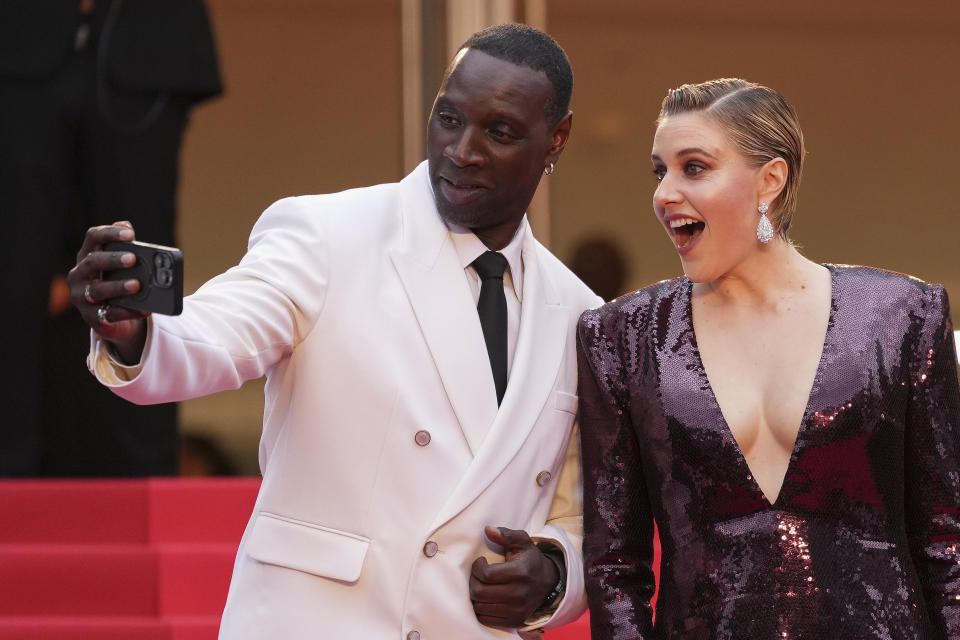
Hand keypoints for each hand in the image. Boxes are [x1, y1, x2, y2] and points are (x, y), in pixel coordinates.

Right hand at [67, 221, 147, 363]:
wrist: (116, 319)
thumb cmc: (119, 283)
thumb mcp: (124, 268)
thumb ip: (132, 252)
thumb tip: (151, 249)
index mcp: (87, 256)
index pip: (93, 237)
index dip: (110, 233)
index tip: (130, 234)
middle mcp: (79, 274)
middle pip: (92, 261)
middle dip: (113, 259)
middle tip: (133, 258)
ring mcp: (82, 296)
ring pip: (97, 290)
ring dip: (118, 286)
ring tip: (137, 285)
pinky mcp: (92, 317)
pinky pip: (110, 314)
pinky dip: (129, 311)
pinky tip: (145, 309)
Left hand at [469, 526, 560, 628]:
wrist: (548, 582)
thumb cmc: (530, 560)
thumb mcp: (522, 541)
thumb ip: (506, 535)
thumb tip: (488, 529)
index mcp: (520, 572)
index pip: (487, 575)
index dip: (477, 568)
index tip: (480, 562)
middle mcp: (519, 594)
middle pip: (480, 593)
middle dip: (473, 581)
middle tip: (478, 574)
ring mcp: (517, 610)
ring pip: (481, 607)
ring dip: (476, 595)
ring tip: (482, 585)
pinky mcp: (514, 620)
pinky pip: (486, 619)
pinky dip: (481, 609)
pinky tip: (486, 597)